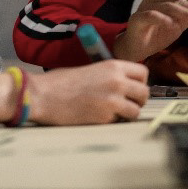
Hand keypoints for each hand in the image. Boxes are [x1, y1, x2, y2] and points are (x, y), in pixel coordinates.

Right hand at [27, 60, 149, 123]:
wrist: (42, 95)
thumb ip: (112, 75)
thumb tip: (127, 84)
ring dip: (128, 113)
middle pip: (144, 93)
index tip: (133, 88)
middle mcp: (117, 82)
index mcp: (113, 66)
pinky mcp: (104, 118)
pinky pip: (119, 121)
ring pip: (136, 110)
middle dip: (138, 100)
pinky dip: (112, 122)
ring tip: (114, 113)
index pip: (143, 73)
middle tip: (127, 104)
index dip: (140, 82)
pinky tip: (98, 117)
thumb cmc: (61, 82)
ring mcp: (112, 101)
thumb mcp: (91, 69)